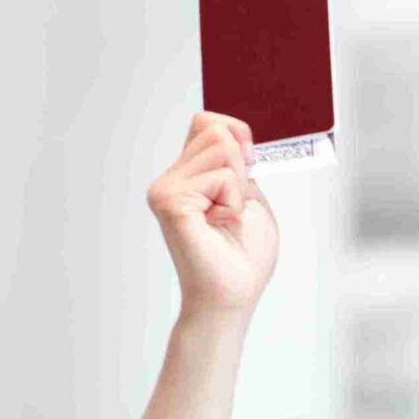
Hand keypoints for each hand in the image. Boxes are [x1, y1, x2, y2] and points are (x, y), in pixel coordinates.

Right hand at [145, 112, 278, 317]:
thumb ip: (240, 164)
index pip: (207, 123)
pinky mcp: (170, 201)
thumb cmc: (243, 257)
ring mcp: (166, 189)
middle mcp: (172, 179)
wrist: (233, 294)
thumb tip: (233, 132)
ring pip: (219, 147)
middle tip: (233, 206)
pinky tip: (219, 223)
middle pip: (214, 130)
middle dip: (240, 166)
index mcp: (190, 176)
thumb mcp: (252, 197)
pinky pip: (220, 176)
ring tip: (225, 217)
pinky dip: (233, 200)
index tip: (248, 167)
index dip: (236, 134)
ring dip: (238, 186)